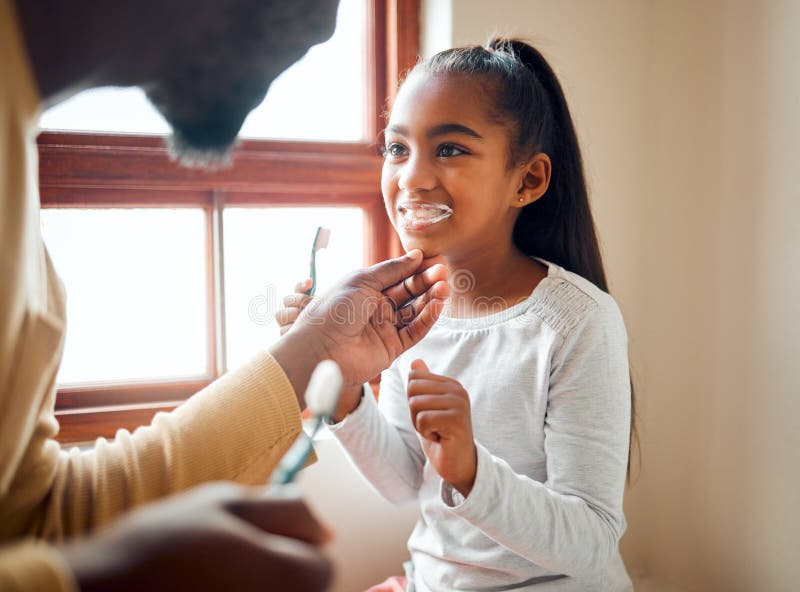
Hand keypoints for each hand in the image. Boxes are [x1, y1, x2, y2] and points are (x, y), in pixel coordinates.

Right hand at [62, 482, 331, 591]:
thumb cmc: (161, 544)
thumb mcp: (227, 503)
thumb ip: (286, 510)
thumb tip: (325, 528)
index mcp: (289, 578)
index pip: (324, 565)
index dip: (298, 542)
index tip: (262, 535)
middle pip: (303, 587)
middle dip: (279, 566)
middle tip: (231, 552)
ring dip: (255, 581)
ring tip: (212, 572)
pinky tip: (204, 588)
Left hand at [270, 250, 449, 409]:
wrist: (320, 349)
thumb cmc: (333, 310)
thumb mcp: (362, 281)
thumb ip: (391, 269)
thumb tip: (416, 256)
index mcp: (366, 290)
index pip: (397, 277)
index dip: (415, 269)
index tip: (433, 260)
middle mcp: (377, 308)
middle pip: (409, 293)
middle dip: (426, 282)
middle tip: (443, 272)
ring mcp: (385, 328)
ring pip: (415, 312)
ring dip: (431, 299)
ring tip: (445, 287)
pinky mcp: (392, 348)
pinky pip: (414, 331)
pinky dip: (427, 319)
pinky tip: (438, 305)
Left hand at [407, 359, 477, 496]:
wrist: (458, 464)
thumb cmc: (441, 436)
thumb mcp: (428, 408)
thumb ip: (424, 385)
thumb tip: (415, 361)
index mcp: (450, 384)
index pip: (413, 377)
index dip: (413, 400)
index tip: (429, 414)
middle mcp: (457, 390)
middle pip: (412, 388)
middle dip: (414, 412)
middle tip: (432, 425)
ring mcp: (459, 404)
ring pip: (416, 404)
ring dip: (420, 424)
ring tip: (437, 431)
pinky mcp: (457, 420)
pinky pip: (423, 420)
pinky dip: (426, 433)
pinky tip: (440, 438)